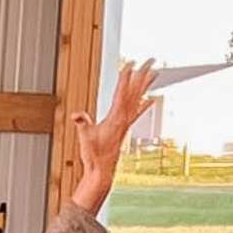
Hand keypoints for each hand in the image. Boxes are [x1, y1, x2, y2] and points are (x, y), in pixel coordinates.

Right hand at [72, 57, 167, 208]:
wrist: (102, 172)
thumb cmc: (94, 156)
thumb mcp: (85, 138)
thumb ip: (82, 124)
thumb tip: (77, 115)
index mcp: (117, 118)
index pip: (123, 92)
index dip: (126, 77)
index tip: (131, 63)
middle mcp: (125, 118)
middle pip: (137, 91)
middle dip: (143, 75)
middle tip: (152, 60)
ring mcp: (127, 123)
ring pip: (140, 98)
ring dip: (147, 84)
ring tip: (155, 72)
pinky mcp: (126, 128)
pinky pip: (138, 111)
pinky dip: (145, 103)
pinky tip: (151, 99)